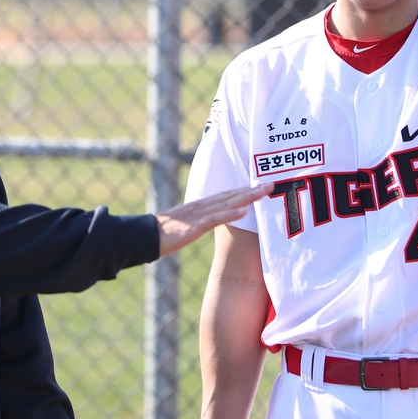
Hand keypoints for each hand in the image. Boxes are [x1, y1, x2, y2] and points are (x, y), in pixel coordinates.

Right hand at [155, 184, 271, 256]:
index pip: (228, 195)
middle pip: (232, 195)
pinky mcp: (194, 226)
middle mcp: (203, 206)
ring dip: (247, 197)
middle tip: (272, 182)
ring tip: (263, 192)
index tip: (262, 185)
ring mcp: (199, 215)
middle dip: (252, 190)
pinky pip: (214, 219)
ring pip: (227, 203)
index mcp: (202, 205)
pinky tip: (243, 212)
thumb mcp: (187, 224)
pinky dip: (230, 214)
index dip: (246, 189)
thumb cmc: (165, 231)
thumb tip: (212, 221)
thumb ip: (201, 220)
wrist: (145, 236)